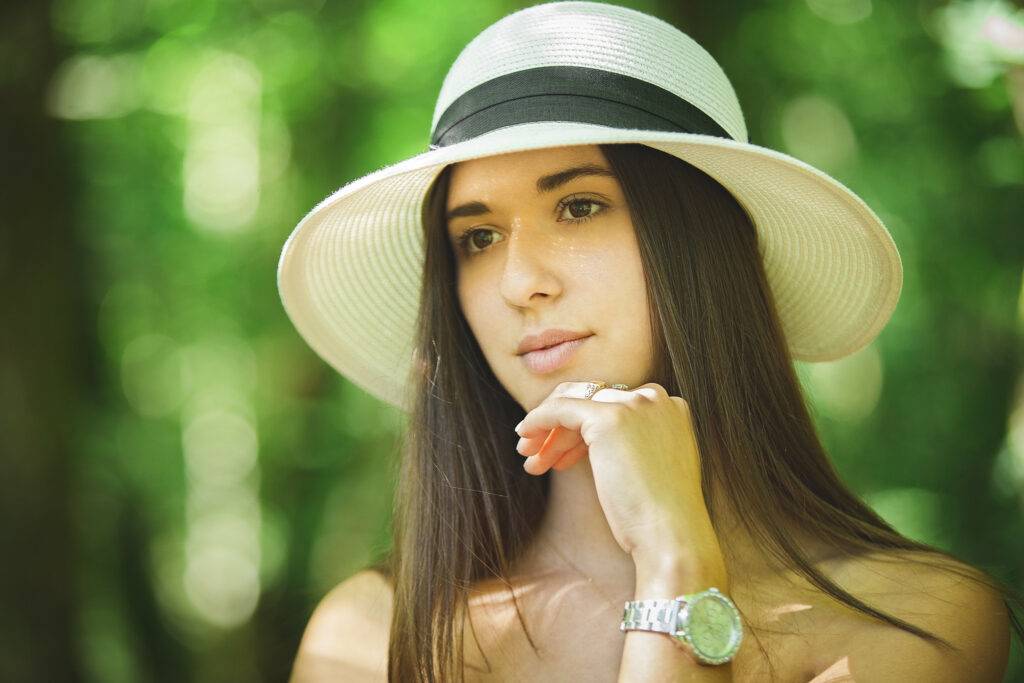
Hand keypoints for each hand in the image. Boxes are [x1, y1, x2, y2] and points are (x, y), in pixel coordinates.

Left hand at [515, 381, 723, 566]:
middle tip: (537, 454)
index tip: (563, 457)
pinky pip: (561, 408)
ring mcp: (634, 405)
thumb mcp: (649, 466)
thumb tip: (591, 442)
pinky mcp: (609, 417)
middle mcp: (655, 398)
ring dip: (547, 431)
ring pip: (574, 404)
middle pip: (592, 401)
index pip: (614, 404)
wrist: (670, 535)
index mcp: (670, 408)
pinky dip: (538, 419)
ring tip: (530, 461)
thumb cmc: (659, 515)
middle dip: (561, 427)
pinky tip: (524, 437)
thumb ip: (631, 443)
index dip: (583, 429)